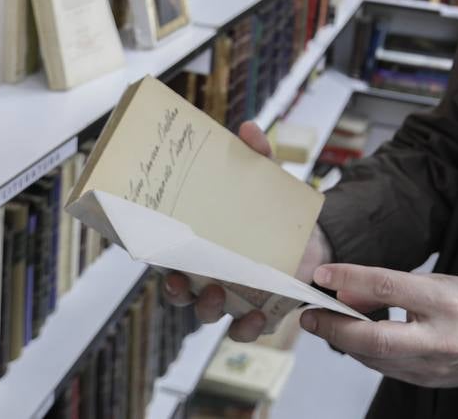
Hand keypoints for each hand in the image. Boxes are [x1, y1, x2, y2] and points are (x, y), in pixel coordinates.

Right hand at [162, 122, 333, 341]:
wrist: (313, 239)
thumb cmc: (273, 211)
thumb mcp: (267, 181)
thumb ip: (257, 156)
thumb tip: (248, 128)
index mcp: (200, 243)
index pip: (166, 251)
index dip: (150, 252)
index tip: (144, 248)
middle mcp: (207, 273)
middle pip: (178, 289)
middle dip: (174, 289)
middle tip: (179, 279)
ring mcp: (230, 295)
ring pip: (205, 311)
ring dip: (206, 308)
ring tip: (216, 294)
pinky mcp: (257, 311)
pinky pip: (242, 329)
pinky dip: (245, 328)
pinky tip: (255, 318)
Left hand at [298, 263, 457, 387]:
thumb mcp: (435, 281)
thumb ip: (392, 286)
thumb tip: (346, 292)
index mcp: (445, 302)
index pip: (389, 286)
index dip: (351, 278)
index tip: (323, 274)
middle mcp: (439, 338)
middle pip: (376, 338)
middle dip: (335, 328)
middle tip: (310, 315)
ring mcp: (432, 366)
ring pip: (374, 358)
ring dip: (343, 340)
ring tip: (323, 321)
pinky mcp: (424, 382)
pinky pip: (383, 368)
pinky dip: (362, 351)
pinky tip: (350, 337)